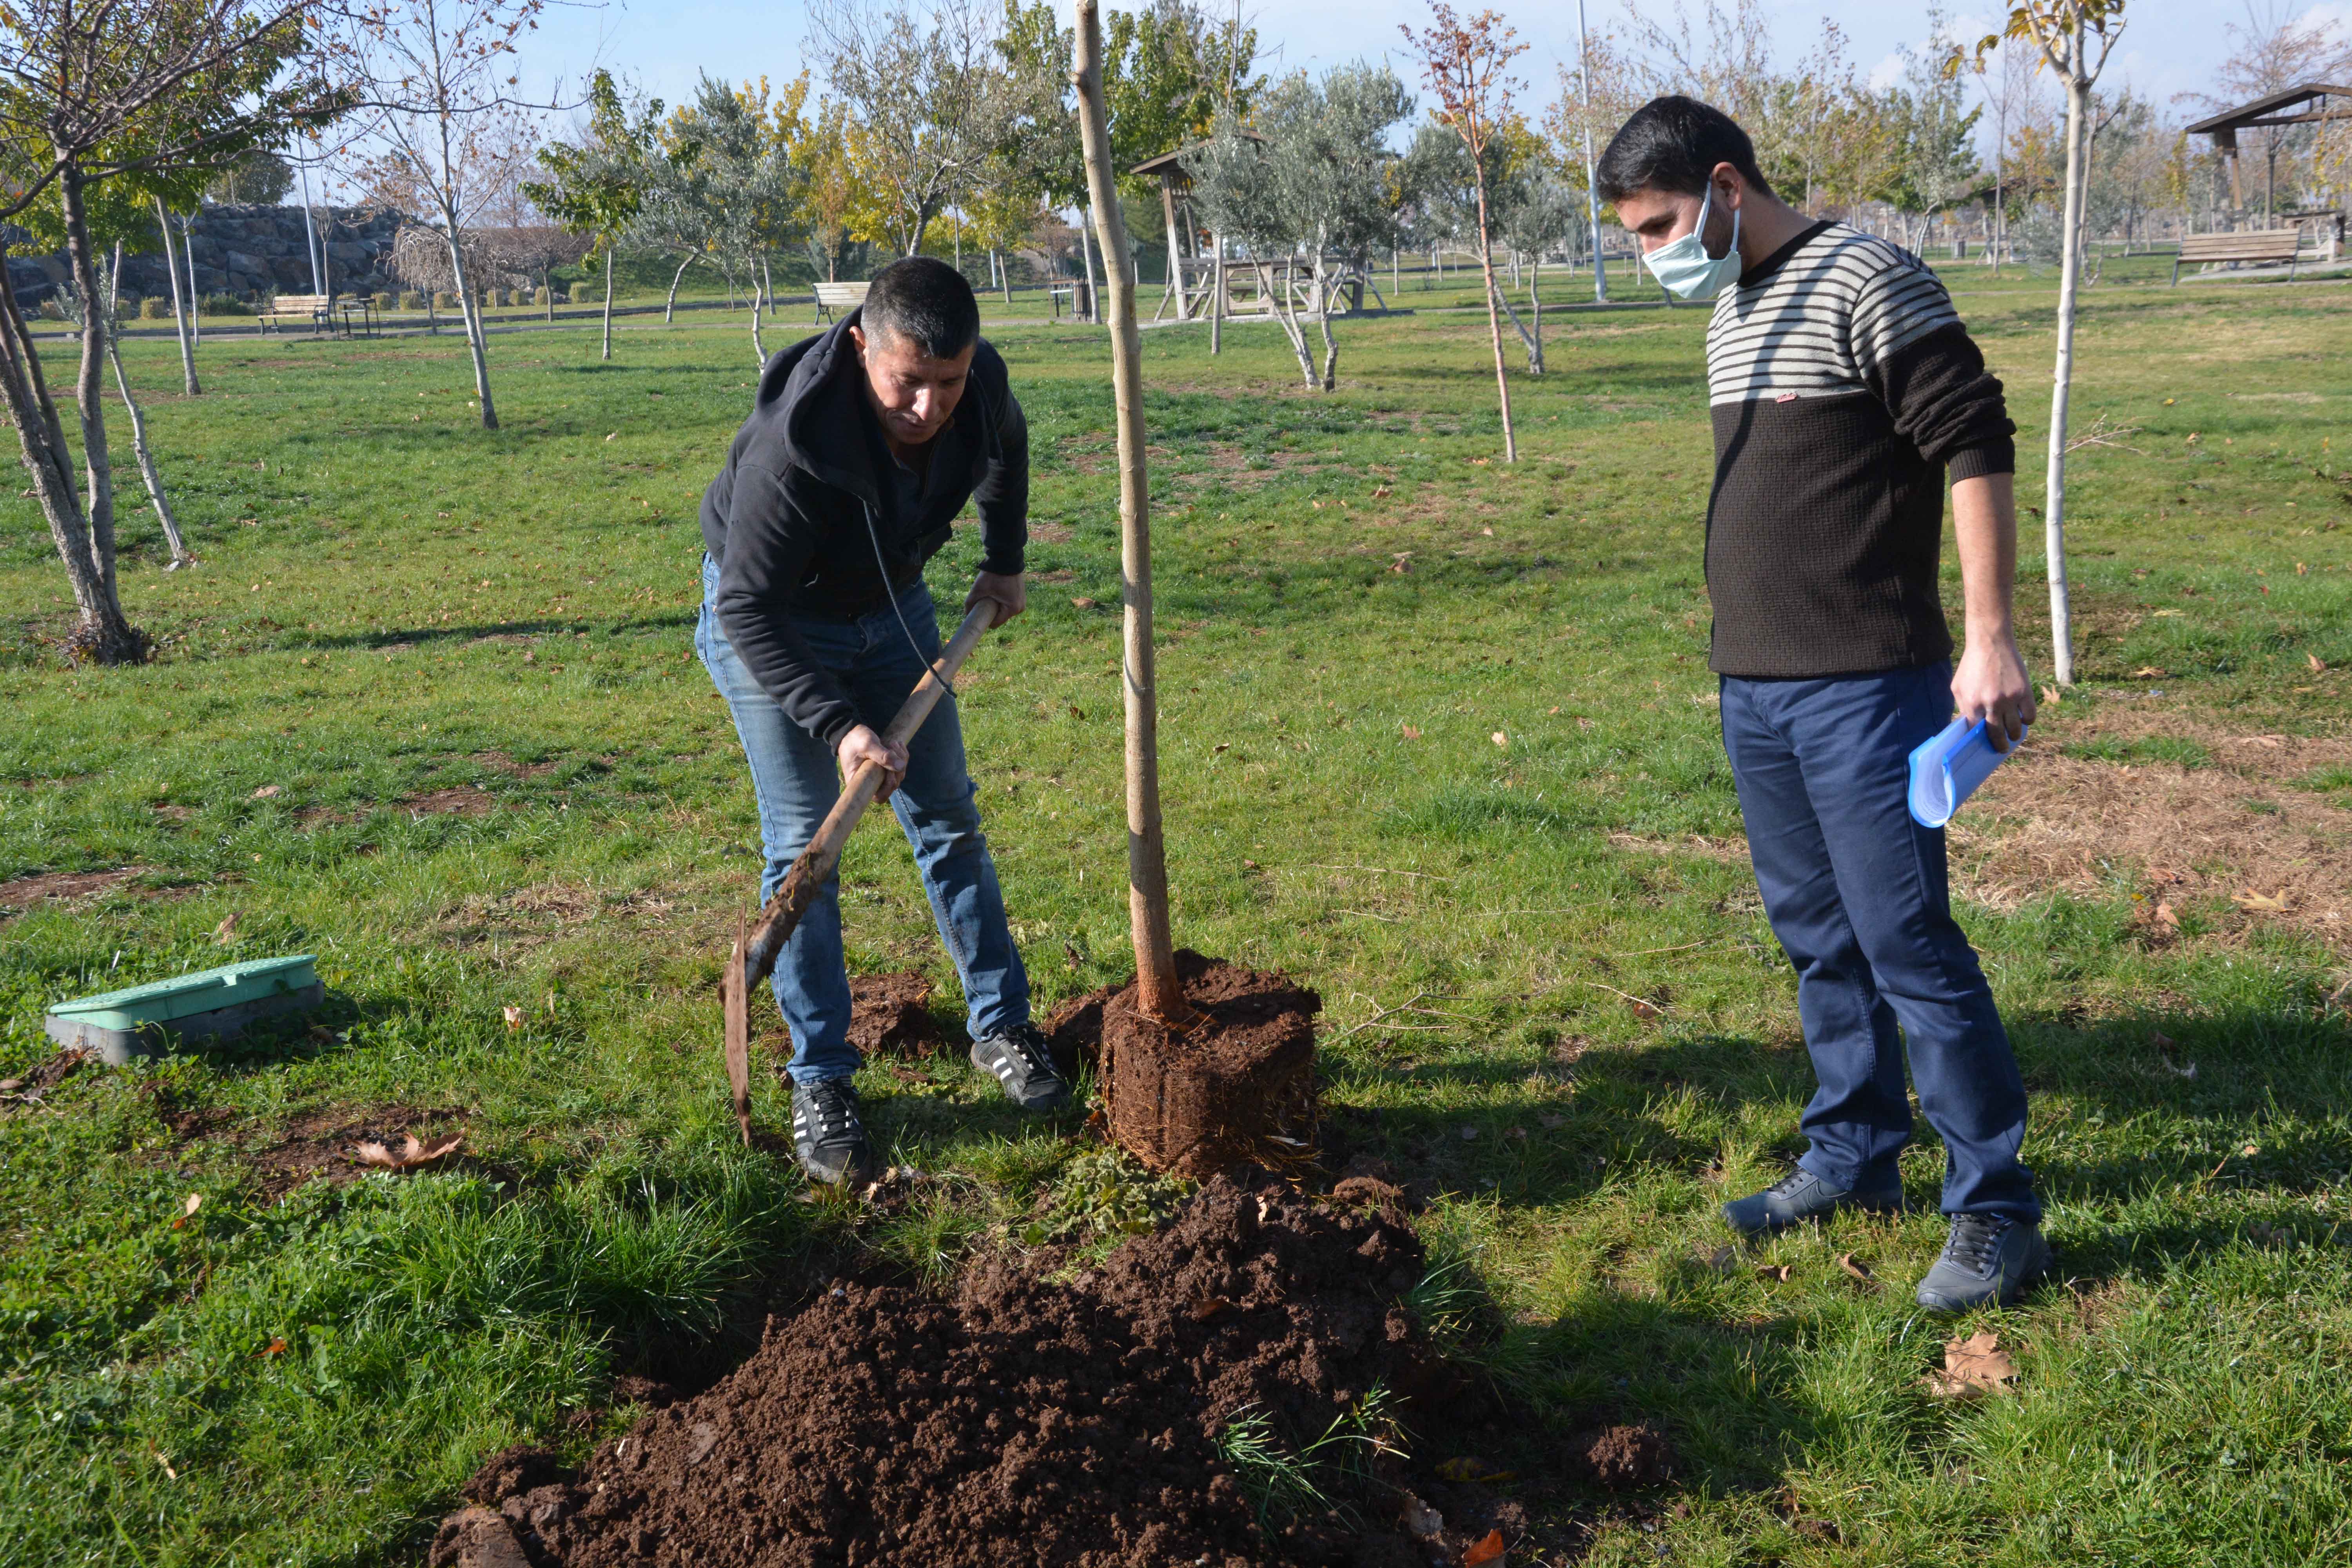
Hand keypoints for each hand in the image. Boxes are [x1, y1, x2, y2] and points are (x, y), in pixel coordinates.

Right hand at [836, 724, 908, 798]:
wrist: (852, 732)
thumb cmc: (854, 740)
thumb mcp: (867, 744)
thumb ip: (882, 755)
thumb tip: (900, 766)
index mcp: (861, 782)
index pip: (879, 797)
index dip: (889, 786)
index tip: (889, 770)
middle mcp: (871, 782)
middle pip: (893, 785)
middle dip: (897, 767)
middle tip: (891, 747)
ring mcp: (880, 776)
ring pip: (899, 775)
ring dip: (901, 758)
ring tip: (892, 743)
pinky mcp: (886, 768)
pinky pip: (900, 766)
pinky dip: (902, 755)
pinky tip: (896, 744)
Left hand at [965, 569, 1025, 628]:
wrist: (1005, 557)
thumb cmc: (993, 574)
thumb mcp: (978, 589)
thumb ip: (969, 604)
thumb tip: (966, 614)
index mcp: (1012, 609)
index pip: (995, 623)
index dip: (985, 620)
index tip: (978, 612)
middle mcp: (1020, 608)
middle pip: (1000, 617)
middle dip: (991, 611)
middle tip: (984, 600)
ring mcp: (1022, 601)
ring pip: (1004, 610)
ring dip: (996, 605)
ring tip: (991, 593)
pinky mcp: (1021, 595)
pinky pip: (1009, 603)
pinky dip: (1002, 600)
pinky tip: (997, 591)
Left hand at [1952, 631, 2035, 752]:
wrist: (1991, 643)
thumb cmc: (1971, 665)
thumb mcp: (1958, 687)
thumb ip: (1962, 707)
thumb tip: (1967, 726)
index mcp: (1972, 704)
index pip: (1975, 731)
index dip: (1978, 740)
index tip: (1982, 745)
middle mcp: (1990, 704)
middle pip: (1996, 734)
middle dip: (1999, 745)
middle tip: (2000, 748)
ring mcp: (2009, 699)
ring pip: (2014, 728)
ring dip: (2014, 735)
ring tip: (2012, 736)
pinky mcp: (2024, 692)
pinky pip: (2030, 715)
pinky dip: (2027, 721)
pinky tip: (2023, 719)